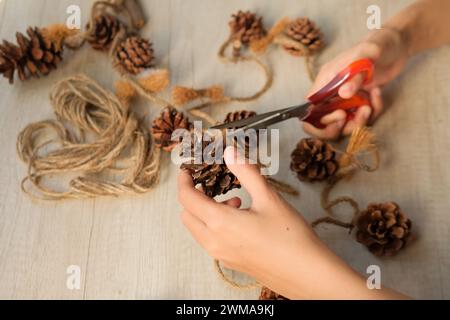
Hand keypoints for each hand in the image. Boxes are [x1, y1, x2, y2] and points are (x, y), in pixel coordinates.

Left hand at [178, 147, 405, 298]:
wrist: (306, 274)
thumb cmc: (290, 236)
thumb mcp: (268, 197)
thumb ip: (246, 172)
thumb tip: (230, 152)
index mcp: (219, 222)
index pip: (187, 198)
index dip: (184, 181)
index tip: (188, 170)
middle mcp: (214, 241)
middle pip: (187, 214)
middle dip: (194, 196)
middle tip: (212, 184)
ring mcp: (221, 255)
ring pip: (198, 229)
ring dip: (206, 211)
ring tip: (236, 201)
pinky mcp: (230, 262)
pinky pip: (210, 240)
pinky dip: (215, 225)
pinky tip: (243, 220)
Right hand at [305, 28, 409, 139]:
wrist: (397, 44)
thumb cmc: (377, 44)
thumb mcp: (365, 55)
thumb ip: (353, 76)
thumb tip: (344, 93)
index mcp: (325, 82)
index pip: (311, 110)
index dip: (321, 120)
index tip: (341, 115)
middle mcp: (332, 94)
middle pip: (324, 124)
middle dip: (339, 127)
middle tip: (353, 115)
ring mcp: (347, 100)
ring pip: (345, 125)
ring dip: (358, 122)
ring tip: (368, 107)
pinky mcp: (361, 103)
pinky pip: (363, 117)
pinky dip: (373, 110)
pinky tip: (377, 94)